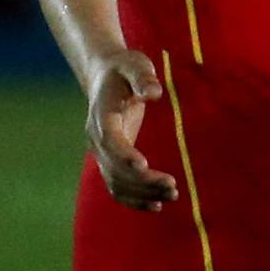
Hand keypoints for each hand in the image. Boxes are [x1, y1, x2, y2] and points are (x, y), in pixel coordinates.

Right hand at [82, 48, 176, 208]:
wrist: (105, 75)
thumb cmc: (124, 69)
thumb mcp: (135, 64)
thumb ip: (143, 77)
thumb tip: (153, 92)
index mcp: (101, 116)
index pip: (110, 141)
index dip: (124, 155)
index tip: (144, 166)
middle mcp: (96, 138)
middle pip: (114, 167)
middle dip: (142, 180)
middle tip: (172, 186)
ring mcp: (101, 151)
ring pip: (115, 181)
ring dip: (142, 193)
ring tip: (172, 196)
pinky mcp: (110, 159)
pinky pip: (116, 186)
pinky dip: (133, 199)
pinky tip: (156, 206)